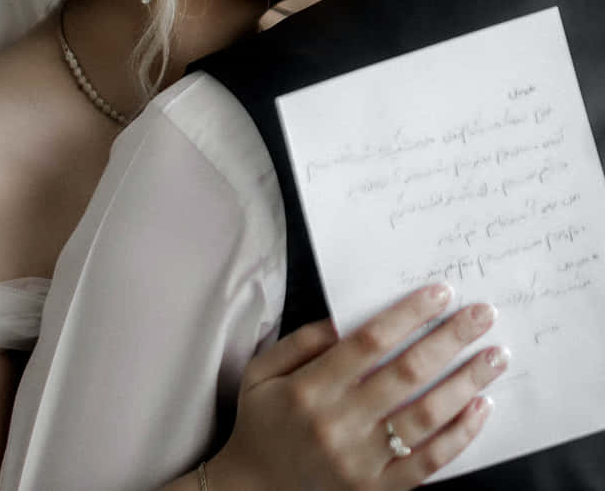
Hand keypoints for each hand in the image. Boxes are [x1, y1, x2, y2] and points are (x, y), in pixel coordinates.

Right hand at [209, 285, 505, 490]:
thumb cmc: (260, 424)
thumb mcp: (261, 373)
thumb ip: (300, 342)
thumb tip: (343, 321)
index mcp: (311, 390)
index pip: (369, 342)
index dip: (408, 315)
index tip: (440, 294)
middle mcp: (340, 425)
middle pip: (406, 374)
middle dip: (450, 339)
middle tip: (482, 314)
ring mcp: (363, 462)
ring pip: (426, 417)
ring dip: (466, 383)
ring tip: (495, 356)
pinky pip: (428, 463)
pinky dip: (460, 435)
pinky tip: (481, 407)